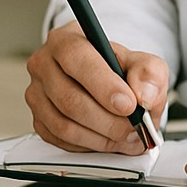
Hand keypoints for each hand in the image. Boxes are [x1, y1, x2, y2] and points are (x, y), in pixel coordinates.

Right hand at [25, 22, 168, 152]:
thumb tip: (144, 95)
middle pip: (69, 99)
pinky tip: (107, 139)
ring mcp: (37, 94)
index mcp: (65, 41)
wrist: (105, 82)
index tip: (129, 105)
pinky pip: (61, 141)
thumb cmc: (117, 69)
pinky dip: (89, 145)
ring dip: (101, 138)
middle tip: (134, 128)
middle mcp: (44, 65)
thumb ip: (149, 73)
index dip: (103, 85)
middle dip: (108, 122)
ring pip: (64, 125)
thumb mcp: (142, 62)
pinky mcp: (38, 120)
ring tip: (125, 138)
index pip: (76, 59)